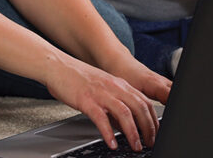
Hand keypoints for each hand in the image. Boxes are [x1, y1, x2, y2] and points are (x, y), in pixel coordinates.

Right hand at [45, 55, 161, 151]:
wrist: (57, 66)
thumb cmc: (77, 78)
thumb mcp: (103, 88)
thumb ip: (115, 104)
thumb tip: (125, 126)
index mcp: (119, 84)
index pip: (145, 102)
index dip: (153, 120)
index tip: (155, 134)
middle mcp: (113, 87)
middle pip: (140, 107)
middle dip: (148, 128)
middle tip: (149, 144)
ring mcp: (101, 93)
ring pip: (125, 113)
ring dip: (133, 132)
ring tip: (135, 146)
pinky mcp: (86, 100)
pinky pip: (101, 118)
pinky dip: (109, 132)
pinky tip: (111, 143)